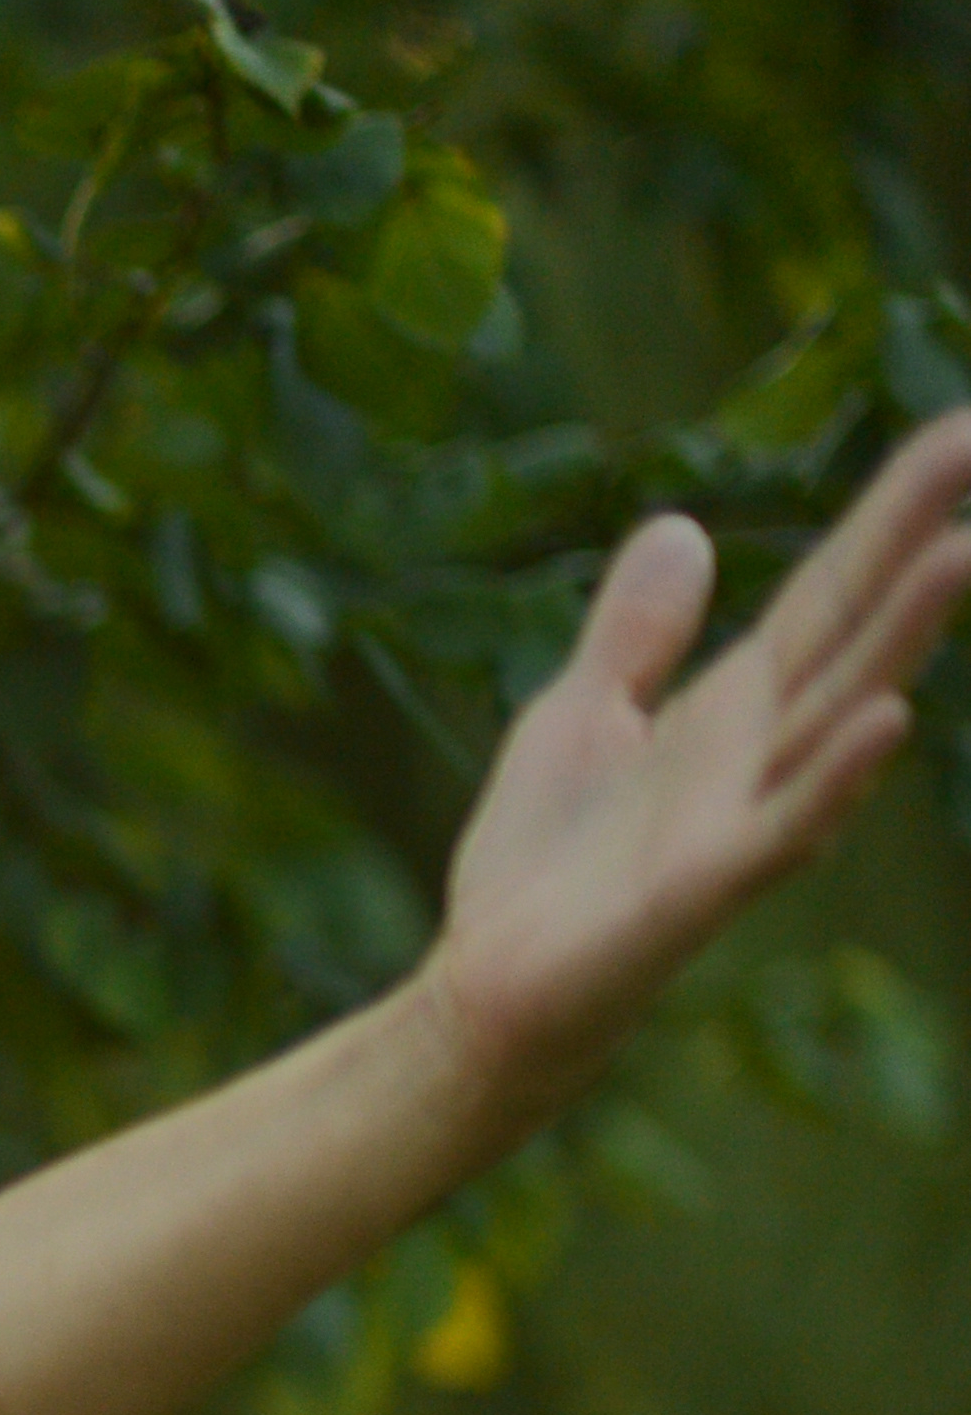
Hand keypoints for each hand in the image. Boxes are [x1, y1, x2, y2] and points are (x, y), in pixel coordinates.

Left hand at [425, 408, 970, 1125]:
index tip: (960, 430)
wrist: (491, 984)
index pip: (829, 590)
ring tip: (964, 551)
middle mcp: (760, 747)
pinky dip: (837, 774)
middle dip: (920, 541)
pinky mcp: (705, 881)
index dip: (891, 512)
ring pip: (841, 710)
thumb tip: (680, 526)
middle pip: (855, 628)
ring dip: (903, 637)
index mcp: (733, 703)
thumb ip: (637, 630)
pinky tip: (887, 717)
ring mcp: (743, 812)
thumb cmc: (543, 860)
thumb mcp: (579, 711)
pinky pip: (787, 822)